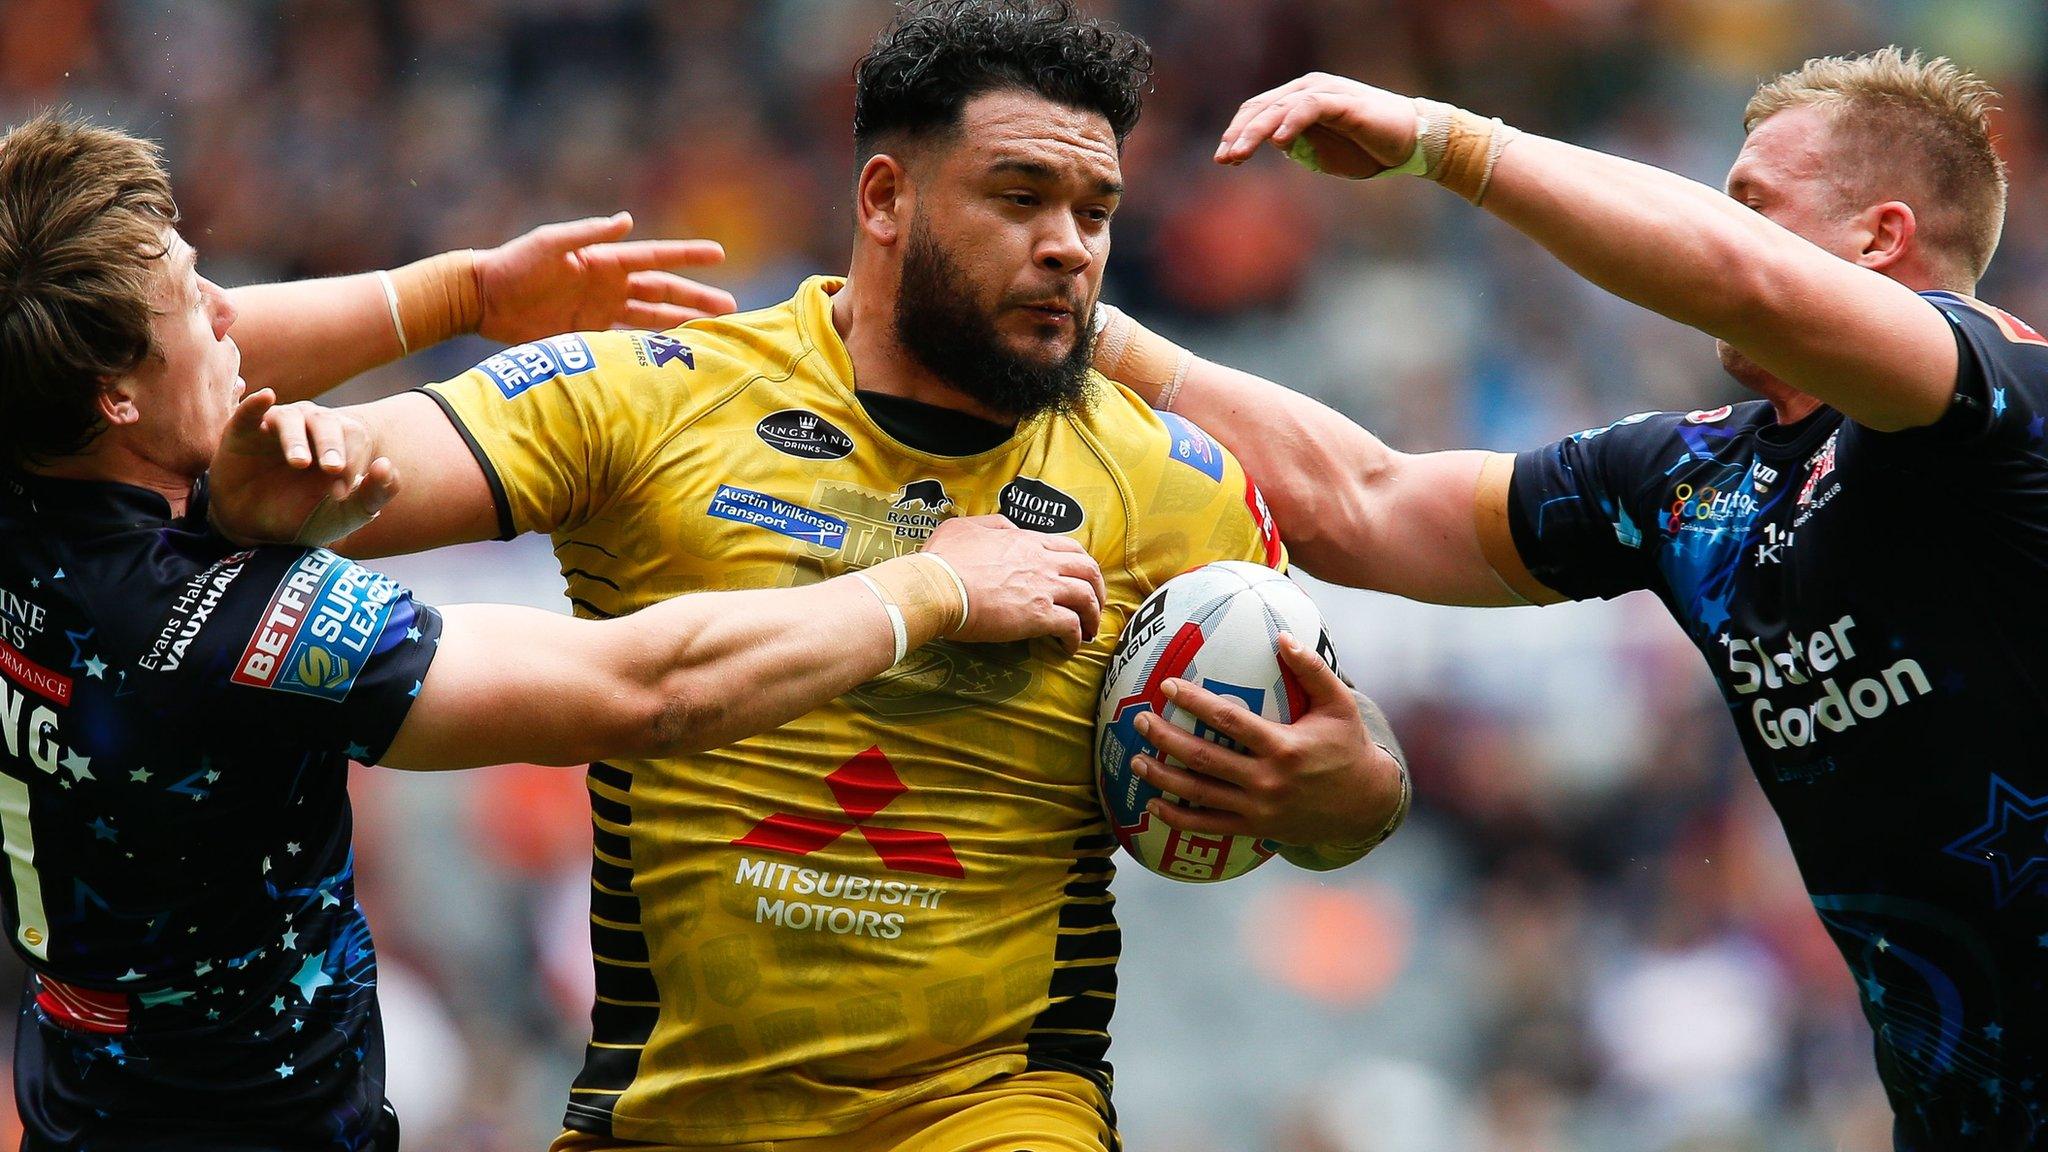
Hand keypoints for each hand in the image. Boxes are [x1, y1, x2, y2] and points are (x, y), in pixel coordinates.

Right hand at [208, 390, 399, 545]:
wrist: (258, 530)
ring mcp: (275, 427)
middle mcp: (310, 427)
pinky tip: (266, 396)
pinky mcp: (242, 432)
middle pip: (326, 423)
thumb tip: (387, 466)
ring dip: (296, 438)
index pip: (354, 438)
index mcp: (340, 441)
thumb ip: (374, 494)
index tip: (341, 494)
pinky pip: (249, 413)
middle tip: (333, 468)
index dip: (352, 461)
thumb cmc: (307, 516)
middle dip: (331, 445)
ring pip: (289, 419)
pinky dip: (256, 403)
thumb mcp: (346, 514)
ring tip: (300, 463)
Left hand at [474, 213, 738, 340]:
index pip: (656, 258)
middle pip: (664, 293)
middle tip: (733, 309)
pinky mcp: (589, 337)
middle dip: (698, 300)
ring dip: (682, 325)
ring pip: (653, 319)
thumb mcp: (550, 243)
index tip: (719, 254)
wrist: (486, 298)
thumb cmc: (515, 264)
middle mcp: (610, 286)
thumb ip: (588, 233)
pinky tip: (671, 356)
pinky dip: (650, 349)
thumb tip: (627, 220)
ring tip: (713, 333)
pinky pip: (628, 343)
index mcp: (605, 261)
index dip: (688, 256)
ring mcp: (602, 313)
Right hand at [923, 515, 1105, 654]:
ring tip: (1088, 632)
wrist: (938, 587)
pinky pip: (1071, 627)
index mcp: (1027, 541)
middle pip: (1089, 570)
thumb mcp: (965, 527)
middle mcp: (1042, 562)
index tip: (1081, 578)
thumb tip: (1010, 527)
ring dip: (1093, 616)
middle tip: (1094, 606)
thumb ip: (993, 524)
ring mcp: (1043, 588)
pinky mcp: (1039, 616)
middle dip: (1098, 589)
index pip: (1070, 547)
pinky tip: (1069, 648)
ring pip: (1087, 598)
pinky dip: (1075, 638)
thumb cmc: (944, 559)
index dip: (1082, 564)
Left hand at [1130, 633, 1400, 847]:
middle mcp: (1267, 780)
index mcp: (1284, 747)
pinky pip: (1208, 826)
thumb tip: (1282, 635)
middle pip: (1204, 758)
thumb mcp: (1339, 705)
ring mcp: (1258, 809)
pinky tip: (1153, 805)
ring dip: (1163, 778)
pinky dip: (1178, 818)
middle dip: (1167, 739)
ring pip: (1199, 794)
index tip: (1167, 686)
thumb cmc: (1348, 747)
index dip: (1195, 703)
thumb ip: (1312, 669)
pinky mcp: (1255, 829)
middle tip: (1140, 720)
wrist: (1365, 805)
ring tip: (1135, 760)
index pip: (1229, 721)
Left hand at [1215, 72, 1418, 178]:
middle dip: (1238, 134)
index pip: (1258, 111)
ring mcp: (1324, 92)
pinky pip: (1309, 107)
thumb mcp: (1321, 153)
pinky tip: (1276, 143)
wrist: (1409, 143)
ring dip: (1255, 132)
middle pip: (1262, 108)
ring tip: (1238, 155)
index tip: (1223, 160)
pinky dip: (1290, 122)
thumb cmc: (1366, 148)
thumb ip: (1297, 146)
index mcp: (1299, 99)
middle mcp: (1308, 89)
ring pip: (1279, 108)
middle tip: (1223, 160)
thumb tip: (1274, 143)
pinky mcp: (1341, 101)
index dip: (1237, 133)